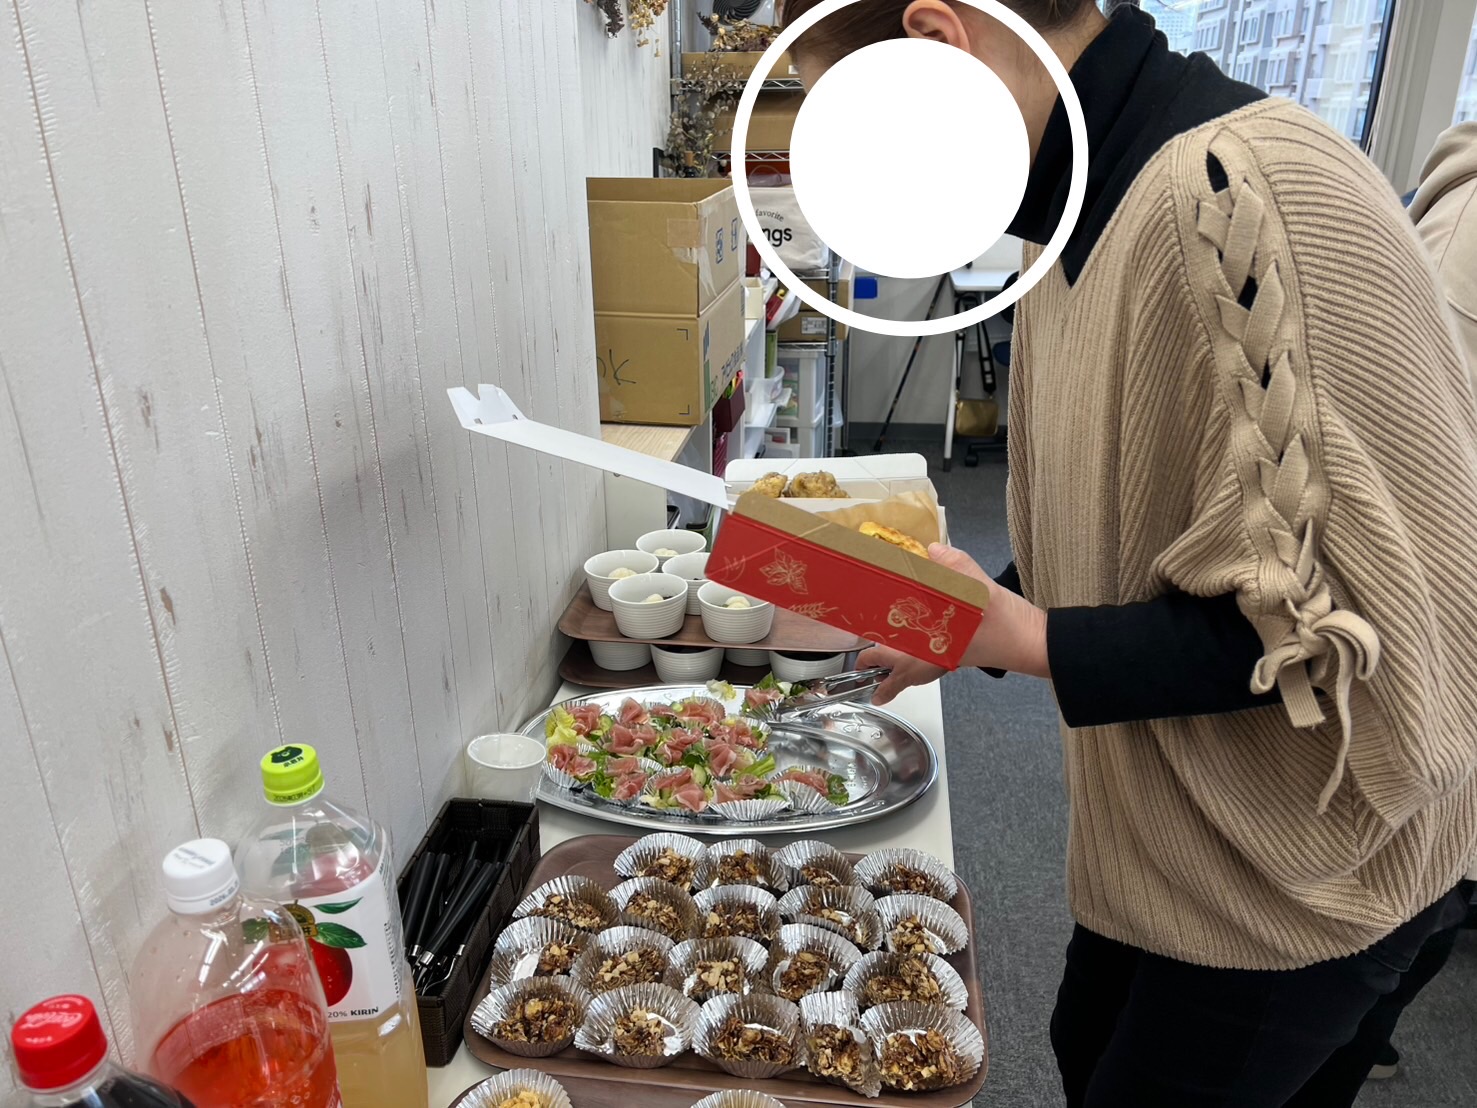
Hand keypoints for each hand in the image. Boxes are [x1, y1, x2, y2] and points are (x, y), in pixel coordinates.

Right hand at [857, 644, 946, 705]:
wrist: (950, 649)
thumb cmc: (926, 659)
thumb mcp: (903, 680)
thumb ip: (887, 690)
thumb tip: (877, 698)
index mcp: (882, 650)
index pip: (862, 659)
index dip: (859, 672)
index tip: (861, 682)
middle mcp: (889, 644)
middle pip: (875, 660)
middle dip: (878, 674)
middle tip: (885, 686)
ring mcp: (901, 644)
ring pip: (889, 659)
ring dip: (892, 671)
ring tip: (902, 681)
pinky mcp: (913, 647)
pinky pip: (901, 658)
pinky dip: (902, 667)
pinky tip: (912, 673)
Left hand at [859, 544, 1049, 705]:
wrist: (1035, 641)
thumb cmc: (1007, 622)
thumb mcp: (980, 589)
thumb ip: (954, 567)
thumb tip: (932, 550)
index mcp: (937, 646)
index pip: (899, 655)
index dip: (877, 658)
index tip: (861, 657)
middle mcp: (943, 656)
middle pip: (907, 673)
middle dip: (886, 679)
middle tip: (869, 682)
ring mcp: (954, 657)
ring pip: (921, 674)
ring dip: (903, 678)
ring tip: (886, 686)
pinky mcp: (965, 653)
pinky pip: (934, 666)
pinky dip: (921, 668)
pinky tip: (920, 656)